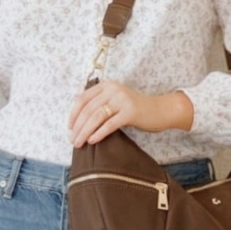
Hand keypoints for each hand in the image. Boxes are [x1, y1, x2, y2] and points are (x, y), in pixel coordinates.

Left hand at [68, 81, 192, 146]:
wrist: (160, 110)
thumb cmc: (136, 108)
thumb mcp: (115, 100)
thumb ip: (99, 100)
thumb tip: (76, 105)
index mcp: (106, 85)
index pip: (82, 99)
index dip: (73, 114)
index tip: (70, 127)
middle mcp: (113, 89)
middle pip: (88, 109)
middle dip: (77, 127)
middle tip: (72, 140)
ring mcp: (122, 100)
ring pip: (96, 117)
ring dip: (85, 132)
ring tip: (79, 143)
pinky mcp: (130, 112)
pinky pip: (110, 124)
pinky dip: (99, 133)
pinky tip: (92, 141)